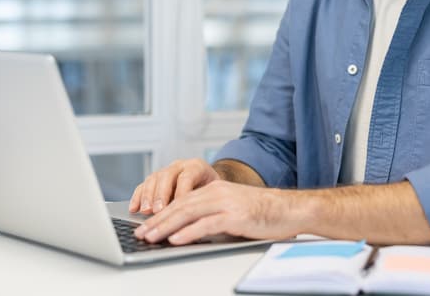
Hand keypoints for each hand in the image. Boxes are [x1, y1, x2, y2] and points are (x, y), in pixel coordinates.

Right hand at [128, 158, 219, 214]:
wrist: (211, 185)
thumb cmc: (214, 193)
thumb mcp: (214, 195)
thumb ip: (205, 202)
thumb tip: (197, 221)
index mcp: (197, 166)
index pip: (187, 176)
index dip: (181, 192)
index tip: (179, 208)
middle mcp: (180, 166)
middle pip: (167, 176)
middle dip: (161, 195)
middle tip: (158, 211)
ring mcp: (166, 171)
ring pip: (153, 179)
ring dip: (148, 196)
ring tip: (146, 211)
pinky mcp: (155, 180)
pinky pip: (143, 185)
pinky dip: (137, 197)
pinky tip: (133, 209)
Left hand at [133, 180, 296, 244]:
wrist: (290, 209)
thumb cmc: (263, 213)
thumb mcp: (232, 210)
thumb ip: (211, 215)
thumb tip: (187, 230)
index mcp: (214, 190)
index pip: (181, 201)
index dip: (161, 214)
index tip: (145, 225)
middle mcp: (217, 193)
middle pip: (180, 206)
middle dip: (157, 221)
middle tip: (140, 233)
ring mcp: (226, 203)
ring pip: (188, 214)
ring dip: (166, 226)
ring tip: (151, 236)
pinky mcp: (235, 216)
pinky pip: (206, 224)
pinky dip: (188, 232)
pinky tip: (176, 239)